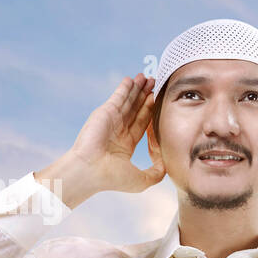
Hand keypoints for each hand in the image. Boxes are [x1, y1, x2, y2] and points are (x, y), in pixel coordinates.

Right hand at [66, 73, 165, 194]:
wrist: (90, 171)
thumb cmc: (112, 178)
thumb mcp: (141, 180)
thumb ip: (156, 173)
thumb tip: (167, 165)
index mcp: (125, 144)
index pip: (142, 124)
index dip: (150, 112)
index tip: (159, 102)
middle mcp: (118, 131)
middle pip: (136, 109)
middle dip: (145, 96)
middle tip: (155, 83)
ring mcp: (111, 121)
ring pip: (128, 101)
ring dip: (137, 89)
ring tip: (147, 77)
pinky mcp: (105, 113)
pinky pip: (118, 97)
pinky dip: (125, 88)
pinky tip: (132, 80)